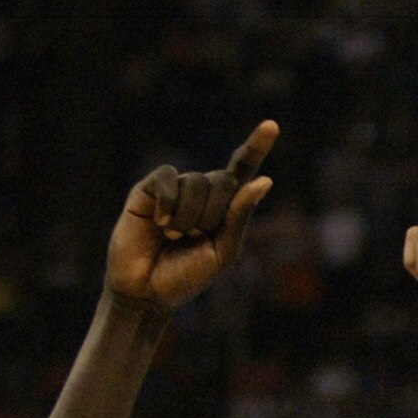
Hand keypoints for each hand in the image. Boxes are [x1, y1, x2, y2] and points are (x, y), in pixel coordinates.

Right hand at [105, 122, 276, 314]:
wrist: (146, 291)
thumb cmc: (185, 276)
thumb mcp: (222, 252)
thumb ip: (240, 217)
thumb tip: (263, 180)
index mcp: (223, 207)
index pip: (242, 171)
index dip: (255, 148)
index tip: (271, 126)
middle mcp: (201, 192)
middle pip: (224, 181)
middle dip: (213, 215)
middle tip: (193, 238)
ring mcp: (175, 188)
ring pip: (196, 182)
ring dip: (189, 217)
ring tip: (172, 236)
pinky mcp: (149, 188)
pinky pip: (169, 179)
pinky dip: (168, 202)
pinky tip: (159, 223)